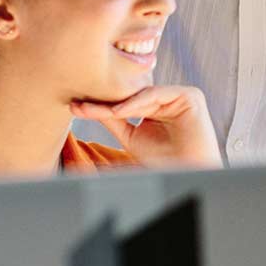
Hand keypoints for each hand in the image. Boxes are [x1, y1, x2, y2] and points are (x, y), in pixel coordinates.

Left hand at [70, 86, 221, 168]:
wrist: (187, 172)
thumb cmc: (164, 160)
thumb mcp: (131, 137)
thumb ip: (112, 120)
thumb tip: (85, 108)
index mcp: (156, 107)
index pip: (126, 102)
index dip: (101, 106)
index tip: (76, 108)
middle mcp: (168, 99)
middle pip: (133, 96)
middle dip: (106, 101)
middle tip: (79, 105)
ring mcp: (179, 96)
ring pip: (143, 93)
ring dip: (120, 103)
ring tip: (97, 111)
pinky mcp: (190, 95)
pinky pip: (158, 93)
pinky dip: (137, 102)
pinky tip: (119, 111)